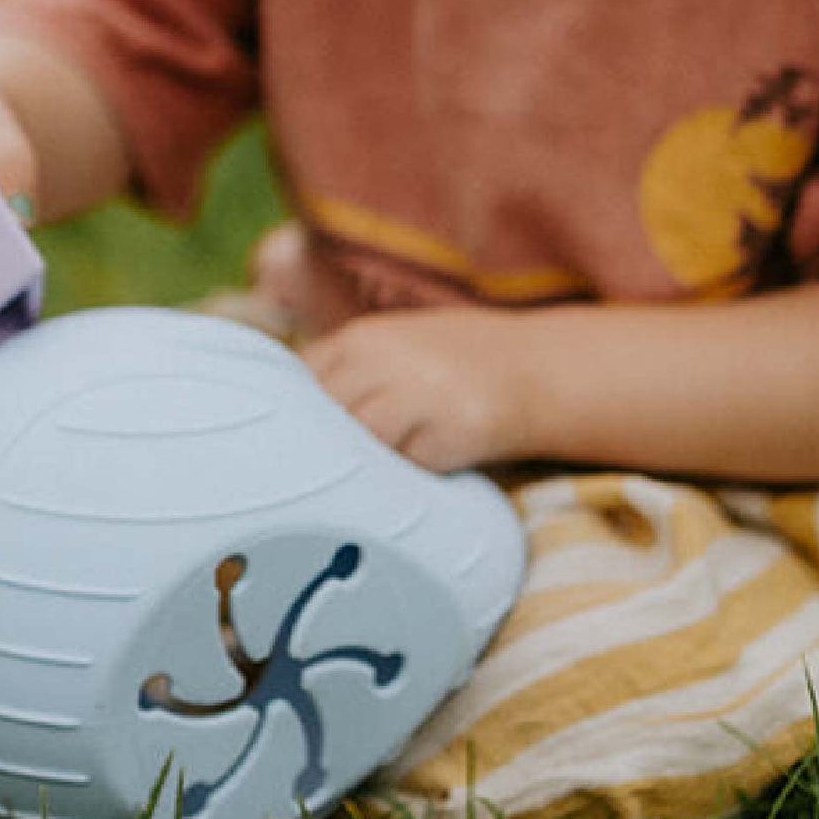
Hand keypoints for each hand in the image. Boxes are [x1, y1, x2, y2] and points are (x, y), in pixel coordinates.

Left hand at [300, 307, 533, 472]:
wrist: (534, 368)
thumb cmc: (450, 364)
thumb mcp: (392, 349)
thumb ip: (345, 374)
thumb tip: (284, 417)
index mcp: (361, 339)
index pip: (302, 382)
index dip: (296, 416)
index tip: (294, 443)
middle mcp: (381, 359)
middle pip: (325, 414)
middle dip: (324, 446)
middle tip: (324, 476)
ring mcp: (416, 392)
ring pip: (359, 442)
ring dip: (361, 464)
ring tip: (370, 479)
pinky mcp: (450, 429)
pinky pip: (406, 464)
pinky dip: (403, 475)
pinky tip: (415, 475)